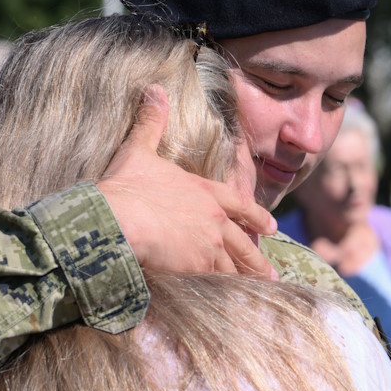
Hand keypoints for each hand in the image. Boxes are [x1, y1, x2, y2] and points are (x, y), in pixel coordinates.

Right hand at [98, 85, 277, 278]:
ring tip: (258, 289)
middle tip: (270, 272)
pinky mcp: (197, 268)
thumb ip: (152, 122)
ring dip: (246, 277)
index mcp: (204, 191)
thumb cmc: (126, 185)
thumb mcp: (139, 149)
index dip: (256, 216)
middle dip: (257, 257)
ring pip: (234, 265)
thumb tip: (155, 89)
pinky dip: (226, 291)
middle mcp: (214, 219)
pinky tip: (233, 301)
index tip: (272, 226)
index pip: (239, 204)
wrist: (118, 219)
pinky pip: (218, 283)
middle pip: (243, 241)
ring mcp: (209, 245)